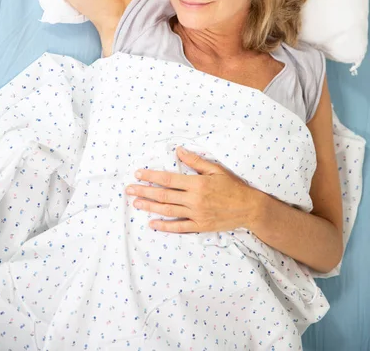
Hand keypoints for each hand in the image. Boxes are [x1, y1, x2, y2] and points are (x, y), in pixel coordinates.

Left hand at [125, 146, 261, 232]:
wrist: (249, 208)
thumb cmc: (233, 186)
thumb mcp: (216, 169)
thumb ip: (195, 161)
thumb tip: (178, 150)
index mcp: (197, 183)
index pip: (168, 179)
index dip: (151, 176)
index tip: (138, 174)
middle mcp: (194, 199)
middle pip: (163, 195)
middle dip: (144, 191)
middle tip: (128, 190)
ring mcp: (196, 214)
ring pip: (168, 210)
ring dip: (150, 206)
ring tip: (136, 203)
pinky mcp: (200, 225)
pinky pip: (179, 227)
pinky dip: (165, 226)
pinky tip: (152, 223)